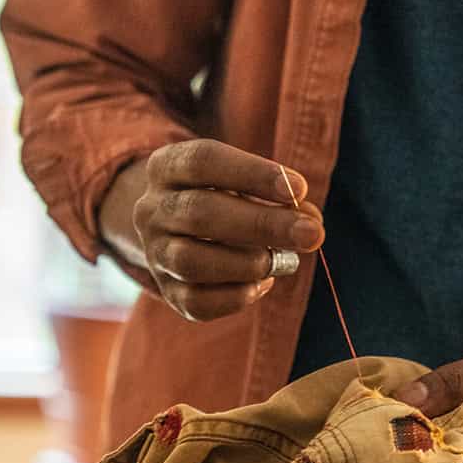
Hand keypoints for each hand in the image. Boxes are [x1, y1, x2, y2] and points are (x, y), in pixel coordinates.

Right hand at [99, 140, 323, 320]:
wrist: (174, 229)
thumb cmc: (222, 197)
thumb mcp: (244, 182)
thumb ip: (280, 198)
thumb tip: (310, 222)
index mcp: (167, 167)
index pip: (203, 161)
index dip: (253, 174)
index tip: (299, 188)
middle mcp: (151, 209)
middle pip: (199, 213)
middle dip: (262, 224)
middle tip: (311, 233)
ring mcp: (154, 252)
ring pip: (190, 261)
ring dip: (246, 263)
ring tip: (281, 260)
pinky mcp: (166, 290)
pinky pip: (195, 301)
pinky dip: (236, 296)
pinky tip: (263, 283)